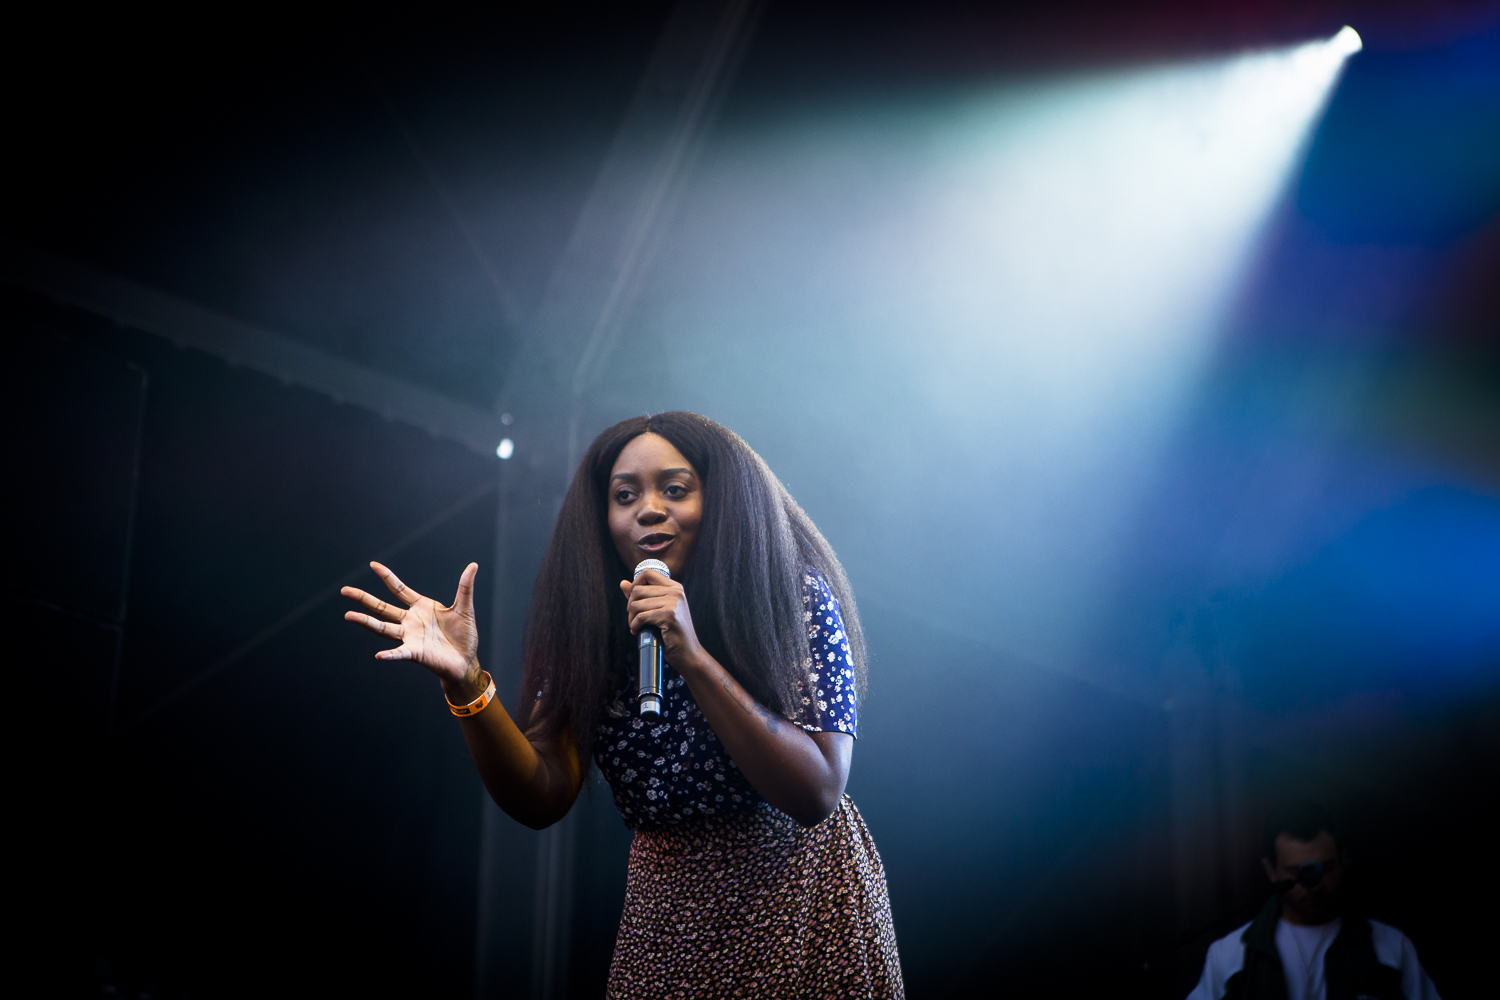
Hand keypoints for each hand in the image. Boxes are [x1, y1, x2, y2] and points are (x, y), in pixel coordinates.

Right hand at [343, 561, 481, 694]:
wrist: (466, 661)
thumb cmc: (464, 635)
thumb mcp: (465, 608)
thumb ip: (465, 587)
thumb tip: (474, 565)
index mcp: (420, 607)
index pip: (399, 589)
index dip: (387, 577)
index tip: (373, 564)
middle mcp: (410, 621)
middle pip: (382, 607)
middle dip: (364, 599)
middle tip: (344, 590)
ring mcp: (410, 637)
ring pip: (383, 628)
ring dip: (366, 622)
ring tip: (348, 616)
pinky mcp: (415, 653)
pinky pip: (400, 653)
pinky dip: (390, 655)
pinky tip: (380, 655)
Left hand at [620, 569, 705, 673]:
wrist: (687, 652)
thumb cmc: (672, 633)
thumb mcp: (659, 610)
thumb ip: (642, 595)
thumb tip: (623, 583)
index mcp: (675, 587)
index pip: (647, 573)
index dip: (635, 584)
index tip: (634, 600)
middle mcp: (675, 592)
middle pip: (638, 590)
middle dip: (630, 606)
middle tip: (634, 619)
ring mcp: (673, 603)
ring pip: (636, 604)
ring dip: (631, 619)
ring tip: (636, 627)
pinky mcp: (669, 615)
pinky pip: (640, 616)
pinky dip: (635, 626)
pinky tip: (638, 631)